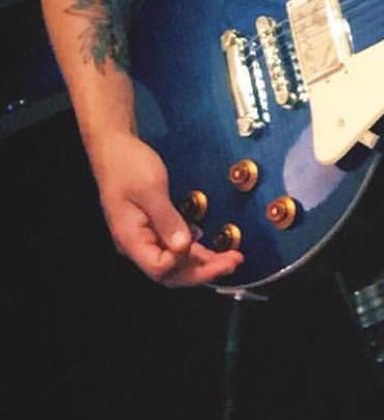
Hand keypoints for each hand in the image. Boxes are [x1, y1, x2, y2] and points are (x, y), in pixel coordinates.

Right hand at [89, 133, 242, 286]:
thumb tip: (185, 246)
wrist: (115, 148)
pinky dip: (195, 250)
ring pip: (175, 262)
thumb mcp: (151, 189)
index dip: (183, 263)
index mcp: (130, 238)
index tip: (203, 247)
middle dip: (203, 271)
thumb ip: (168, 219)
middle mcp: (137, 243)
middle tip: (232, 263)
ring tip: (229, 259)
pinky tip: (211, 249)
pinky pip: (175, 247)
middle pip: (170, 272)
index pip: (159, 268)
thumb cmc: (127, 164)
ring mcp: (145, 236)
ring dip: (203, 263)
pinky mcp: (154, 227)